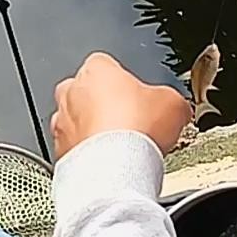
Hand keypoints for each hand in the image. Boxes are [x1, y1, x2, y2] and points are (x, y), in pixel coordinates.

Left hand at [52, 52, 191, 157]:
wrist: (114, 171)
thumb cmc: (135, 131)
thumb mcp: (173, 103)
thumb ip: (172, 99)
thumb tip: (177, 108)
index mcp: (96, 69)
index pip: (108, 65)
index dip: (127, 82)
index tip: (140, 97)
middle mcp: (71, 92)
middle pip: (88, 92)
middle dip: (105, 105)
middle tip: (130, 122)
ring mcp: (61, 123)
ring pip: (77, 122)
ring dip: (94, 132)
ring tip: (120, 148)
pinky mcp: (60, 152)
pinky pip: (74, 149)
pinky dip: (88, 156)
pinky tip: (109, 165)